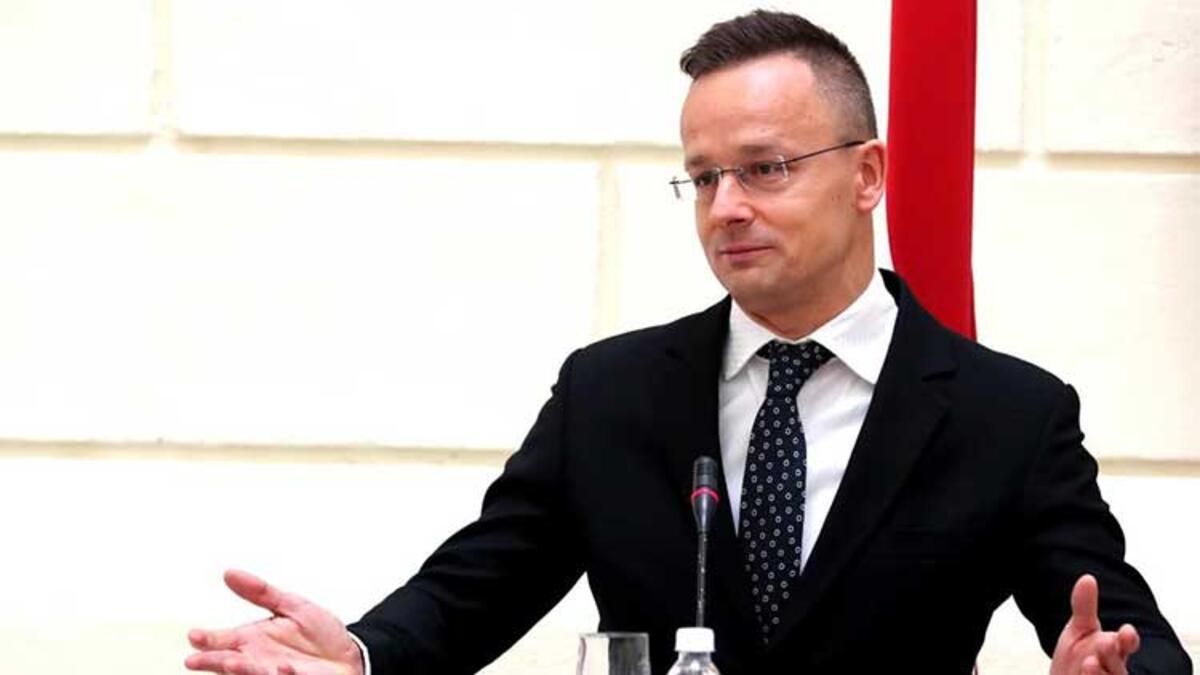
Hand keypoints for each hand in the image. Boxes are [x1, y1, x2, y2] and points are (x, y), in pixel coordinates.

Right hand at [185, 569, 364, 674]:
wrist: (349, 655)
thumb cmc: (319, 635)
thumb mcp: (291, 606)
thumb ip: (261, 592)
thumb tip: (229, 573)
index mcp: (252, 641)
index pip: (221, 641)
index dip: (207, 639)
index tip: (194, 635)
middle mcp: (257, 661)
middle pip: (229, 663)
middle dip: (213, 662)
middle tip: (195, 661)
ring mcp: (273, 674)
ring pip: (252, 674)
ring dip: (242, 671)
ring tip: (231, 663)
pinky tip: (282, 667)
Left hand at [1050, 574, 1139, 674]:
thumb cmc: (1077, 655)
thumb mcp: (1078, 629)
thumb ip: (1084, 607)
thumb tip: (1088, 578)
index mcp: (1114, 649)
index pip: (1127, 644)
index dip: (1128, 639)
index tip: (1125, 630)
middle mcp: (1114, 669)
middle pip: (1119, 666)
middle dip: (1113, 656)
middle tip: (1104, 643)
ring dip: (1102, 674)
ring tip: (1089, 662)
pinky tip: (1083, 672)